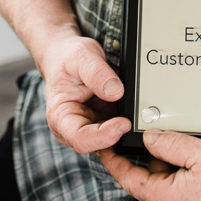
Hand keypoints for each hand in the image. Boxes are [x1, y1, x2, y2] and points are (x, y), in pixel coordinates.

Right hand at [40, 35, 130, 153]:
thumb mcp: (80, 57)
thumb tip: (116, 91)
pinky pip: (118, 128)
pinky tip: (137, 109)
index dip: (104, 136)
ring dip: (126, 129)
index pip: (81, 139)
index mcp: (60, 117)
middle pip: (99, 144)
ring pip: (112, 140)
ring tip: (139, 111)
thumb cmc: (68, 59)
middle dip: (119, 134)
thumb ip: (96, 73)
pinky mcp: (103, 122)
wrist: (67, 56)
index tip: (124, 123)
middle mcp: (74, 128)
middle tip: (138, 118)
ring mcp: (90, 127)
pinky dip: (129, 120)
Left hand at [100, 130, 200, 200]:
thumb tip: (150, 139)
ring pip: (169, 187)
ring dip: (175, 169)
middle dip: (156, 158)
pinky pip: (185, 196)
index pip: (127, 176)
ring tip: (195, 152)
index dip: (114, 159)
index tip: (105, 145)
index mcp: (163, 199)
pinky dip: (188, 180)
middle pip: (151, 179)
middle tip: (165, 136)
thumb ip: (170, 143)